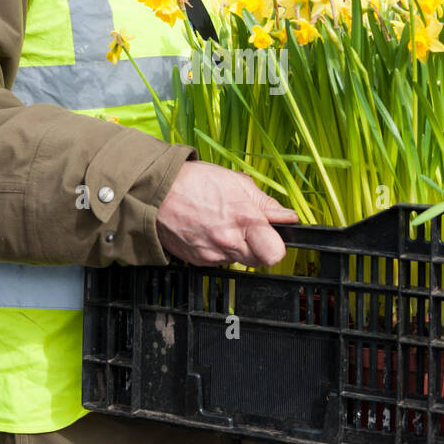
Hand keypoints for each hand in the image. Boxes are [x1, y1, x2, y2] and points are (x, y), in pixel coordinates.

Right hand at [157, 161, 299, 268]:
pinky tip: (209, 230)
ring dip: (238, 247)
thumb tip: (287, 216)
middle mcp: (228, 242)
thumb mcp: (237, 182)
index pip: (276, 253)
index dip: (277, 243)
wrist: (156, 193)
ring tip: (223, 224)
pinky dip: (219, 249)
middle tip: (248, 227)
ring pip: (239, 261)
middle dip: (259, 246)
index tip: (273, 234)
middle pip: (260, 261)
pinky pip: (219, 260)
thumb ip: (266, 203)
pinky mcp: (199, 261)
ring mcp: (212, 254)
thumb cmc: (194, 182)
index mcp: (243, 219)